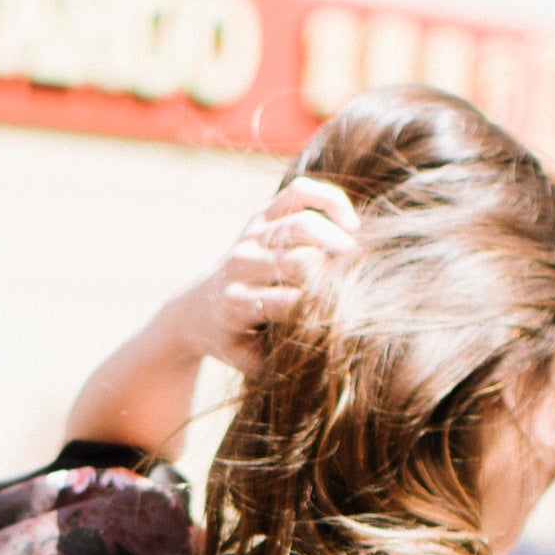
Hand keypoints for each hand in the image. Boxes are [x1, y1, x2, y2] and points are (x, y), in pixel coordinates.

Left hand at [184, 177, 357, 374]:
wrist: (194, 308)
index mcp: (238, 304)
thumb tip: (327, 353)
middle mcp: (242, 265)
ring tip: (355, 258)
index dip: (325, 308)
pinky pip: (301, 193)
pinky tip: (349, 223)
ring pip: (303, 225)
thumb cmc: (233, 340)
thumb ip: (281, 359)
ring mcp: (250, 236)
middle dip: (336, 274)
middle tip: (359, 285)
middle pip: (302, 261)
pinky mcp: (260, 214)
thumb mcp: (250, 361)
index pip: (293, 303)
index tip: (347, 316)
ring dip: (339, 240)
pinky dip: (331, 201)